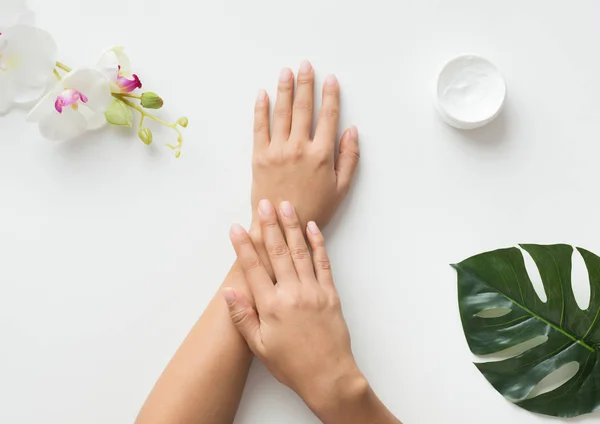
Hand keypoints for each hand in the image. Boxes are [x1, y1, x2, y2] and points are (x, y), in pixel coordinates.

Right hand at [223, 199, 365, 411]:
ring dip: (292, 227)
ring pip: (300, 252)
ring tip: (286, 206)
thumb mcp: (259, 346)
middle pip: (277, 252)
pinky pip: (323, 263)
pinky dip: (318, 243)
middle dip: (269, 225)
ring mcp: (313, 291)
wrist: (328, 376)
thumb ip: (243, 317)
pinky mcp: (330, 293)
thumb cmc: (291, 364)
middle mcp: (292, 293)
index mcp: (271, 306)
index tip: (237, 227)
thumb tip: (228, 292)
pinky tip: (312, 228)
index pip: (253, 268)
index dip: (243, 246)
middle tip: (264, 204)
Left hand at [251, 61, 359, 229]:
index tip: (331, 80)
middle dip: (305, 84)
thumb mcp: (341, 189)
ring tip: (286, 72)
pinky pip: (260, 127)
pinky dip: (261, 109)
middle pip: (304, 108)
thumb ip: (349, 158)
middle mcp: (299, 148)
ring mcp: (278, 150)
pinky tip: (263, 95)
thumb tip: (351, 131)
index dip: (330, 96)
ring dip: (284, 89)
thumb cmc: (314, 210)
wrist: (281, 226)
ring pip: (282, 112)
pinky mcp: (259, 156)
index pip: (328, 117)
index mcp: (322, 155)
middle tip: (305, 65)